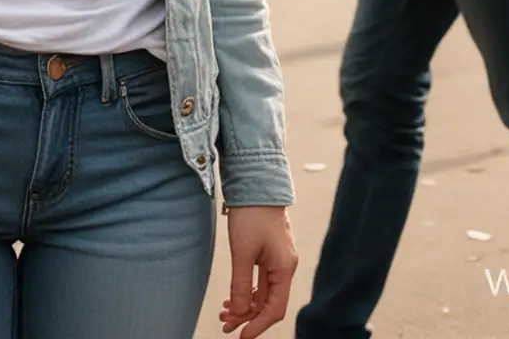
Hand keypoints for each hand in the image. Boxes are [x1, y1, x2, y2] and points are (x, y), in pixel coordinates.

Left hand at [218, 205, 297, 336]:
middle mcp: (284, 267)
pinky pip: (259, 281)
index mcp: (284, 268)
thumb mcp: (243, 252)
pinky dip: (245, 292)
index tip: (241, 336)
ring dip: (244, 305)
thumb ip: (240, 285)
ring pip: (262, 293)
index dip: (258, 325)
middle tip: (225, 326)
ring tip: (224, 313)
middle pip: (268, 303)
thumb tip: (237, 312)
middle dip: (247, 317)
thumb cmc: (252, 214)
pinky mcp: (268, 254)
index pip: (274, 308)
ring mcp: (277, 260)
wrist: (256, 184)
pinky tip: (231, 298)